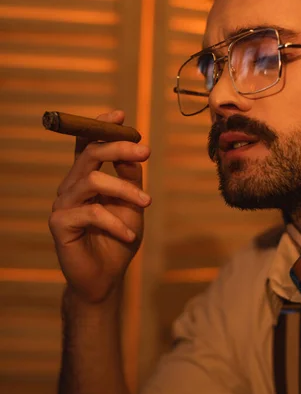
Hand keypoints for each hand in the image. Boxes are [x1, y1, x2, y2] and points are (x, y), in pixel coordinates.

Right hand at [49, 111, 150, 303]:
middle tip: (146, 152)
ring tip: (147, 203)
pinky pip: (91, 213)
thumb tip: (135, 151)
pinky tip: (129, 236)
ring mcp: (63, 204)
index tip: (122, 115)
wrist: (106, 278)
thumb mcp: (132, 206)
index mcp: (87, 179)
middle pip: (90, 154)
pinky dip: (115, 223)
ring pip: (92, 180)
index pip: (87, 144)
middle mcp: (71, 187)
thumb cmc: (119, 239)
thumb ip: (131, 179)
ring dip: (124, 189)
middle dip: (119, 147)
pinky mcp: (60, 224)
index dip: (100, 125)